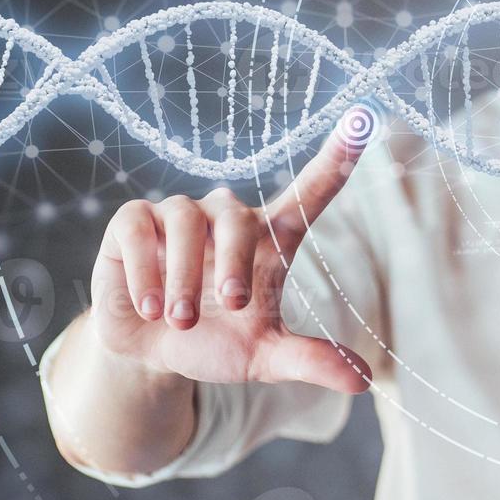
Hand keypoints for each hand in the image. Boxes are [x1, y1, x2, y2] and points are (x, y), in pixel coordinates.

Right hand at [87, 132, 370, 392]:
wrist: (152, 354)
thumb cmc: (219, 342)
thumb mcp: (265, 356)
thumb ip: (310, 360)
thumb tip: (363, 380)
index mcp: (270, 239)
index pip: (312, 189)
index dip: (338, 155)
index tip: (365, 119)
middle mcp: (228, 217)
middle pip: (238, 218)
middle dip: (234, 264)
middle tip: (232, 306)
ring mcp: (180, 214)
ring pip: (185, 220)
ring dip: (185, 277)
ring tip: (180, 319)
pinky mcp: (134, 221)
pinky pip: (139, 226)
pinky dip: (145, 270)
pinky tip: (149, 306)